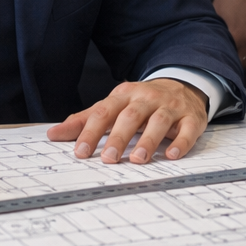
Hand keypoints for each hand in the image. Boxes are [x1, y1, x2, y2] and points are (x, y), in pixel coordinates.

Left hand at [47, 79, 208, 163]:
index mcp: (124, 95)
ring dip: (148, 140)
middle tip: (108, 159)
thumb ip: (85, 120)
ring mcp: (170, 107)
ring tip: (138, 159)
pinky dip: (181, 142)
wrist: (182, 85)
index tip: (80, 151)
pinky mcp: (191, 117)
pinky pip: (188, 129)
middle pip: (130, 116)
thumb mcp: (113, 105)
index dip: (91, 131)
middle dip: (118, 137)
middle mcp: (146, 98)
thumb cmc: (141, 102)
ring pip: (159, 121)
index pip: (104, 112)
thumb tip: (53, 135)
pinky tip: (173, 155)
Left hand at [213, 0, 245, 65]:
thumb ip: (215, 30)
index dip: (222, 64)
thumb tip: (208, 40)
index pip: (229, 61)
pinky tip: (242, 46)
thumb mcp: (216, 12)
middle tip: (223, 60)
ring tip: (233, 54)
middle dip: (233, 63)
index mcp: (235, 37)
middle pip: (241, 63)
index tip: (216, 63)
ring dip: (242, 58)